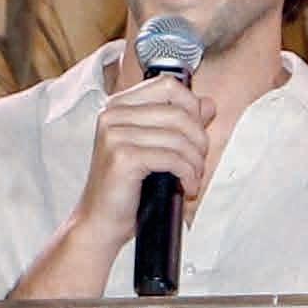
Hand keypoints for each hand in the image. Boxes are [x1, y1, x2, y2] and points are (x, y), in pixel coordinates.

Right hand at [79, 72, 215, 248]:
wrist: (100, 221)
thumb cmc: (127, 188)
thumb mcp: (156, 148)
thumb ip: (179, 123)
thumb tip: (207, 104)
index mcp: (119, 105)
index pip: (169, 86)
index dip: (192, 108)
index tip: (196, 134)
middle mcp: (113, 115)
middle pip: (178, 112)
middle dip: (199, 140)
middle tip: (198, 162)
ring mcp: (115, 134)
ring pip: (178, 137)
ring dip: (195, 161)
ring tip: (192, 178)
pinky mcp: (122, 157)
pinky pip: (172, 158)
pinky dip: (187, 174)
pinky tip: (186, 186)